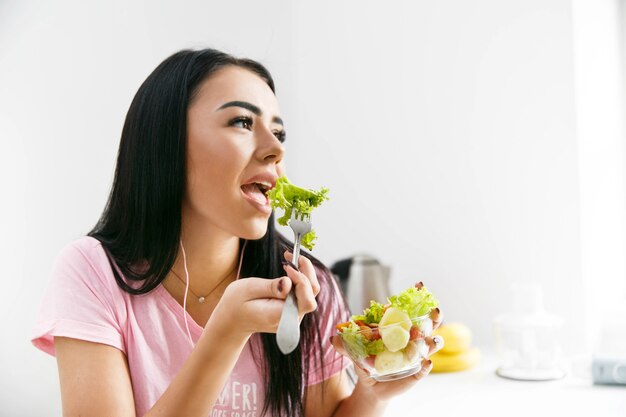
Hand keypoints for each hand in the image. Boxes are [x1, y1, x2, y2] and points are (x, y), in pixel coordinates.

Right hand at [207, 251, 319, 340]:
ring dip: (304, 272)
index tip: (287, 266)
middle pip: (311, 294)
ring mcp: (292, 316)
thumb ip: (270, 287)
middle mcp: (290, 319)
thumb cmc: (236, 304)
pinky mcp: (291, 310)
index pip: (306, 301)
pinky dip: (299, 277)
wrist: (231, 320)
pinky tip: (289, 268)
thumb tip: (288, 282)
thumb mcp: (248, 290)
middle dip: (306, 271)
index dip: (302, 280)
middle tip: (290, 256)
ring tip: (290, 259)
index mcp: (280, 316)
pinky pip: (303, 293)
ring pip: (310, 292)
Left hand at [330, 284, 443, 402]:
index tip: (419, 285)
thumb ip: (346, 345)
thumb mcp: (355, 353)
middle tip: (434, 310)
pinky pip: (425, 368)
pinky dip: (426, 365)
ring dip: (434, 341)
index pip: (409, 309)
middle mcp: (412, 339)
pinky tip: (426, 363)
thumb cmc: (365, 363)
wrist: (370, 387)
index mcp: (398, 328)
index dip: (416, 296)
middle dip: (434, 316)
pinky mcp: (417, 372)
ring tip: (431, 340)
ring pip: (431, 345)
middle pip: (428, 324)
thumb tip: (332, 338)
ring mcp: (416, 355)